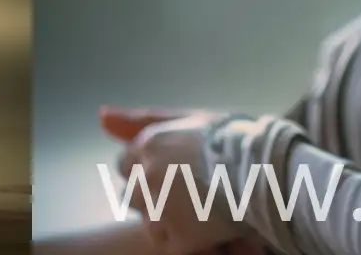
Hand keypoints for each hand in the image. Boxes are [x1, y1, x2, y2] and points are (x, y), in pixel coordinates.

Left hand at [98, 107, 258, 254]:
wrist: (260, 170)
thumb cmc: (230, 138)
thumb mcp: (187, 118)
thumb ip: (143, 119)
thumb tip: (101, 118)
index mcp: (148, 143)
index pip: (124, 163)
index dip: (144, 169)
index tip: (168, 173)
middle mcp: (146, 175)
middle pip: (130, 194)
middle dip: (150, 195)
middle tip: (181, 195)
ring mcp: (159, 208)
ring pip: (146, 221)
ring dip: (164, 220)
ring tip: (193, 213)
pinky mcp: (175, 238)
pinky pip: (167, 245)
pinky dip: (183, 240)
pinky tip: (204, 228)